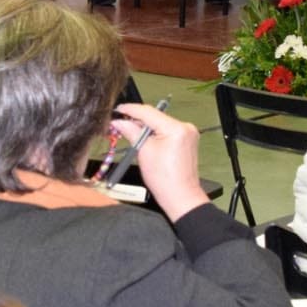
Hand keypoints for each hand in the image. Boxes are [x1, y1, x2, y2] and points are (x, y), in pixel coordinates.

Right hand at [113, 103, 204, 220]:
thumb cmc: (164, 180)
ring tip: (129, 132)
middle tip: (119, 123)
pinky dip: (155, 133)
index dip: (131, 110)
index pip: (149, 112)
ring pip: (160, 123)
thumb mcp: (143, 152)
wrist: (180, 196)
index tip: (118, 109)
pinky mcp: (187, 139)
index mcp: (175, 128)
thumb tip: (119, 122)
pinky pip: (167, 130)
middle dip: (137, 120)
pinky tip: (144, 139)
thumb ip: (131, 132)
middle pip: (155, 117)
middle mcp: (185, 127)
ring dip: (145, 127)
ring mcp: (188, 133)